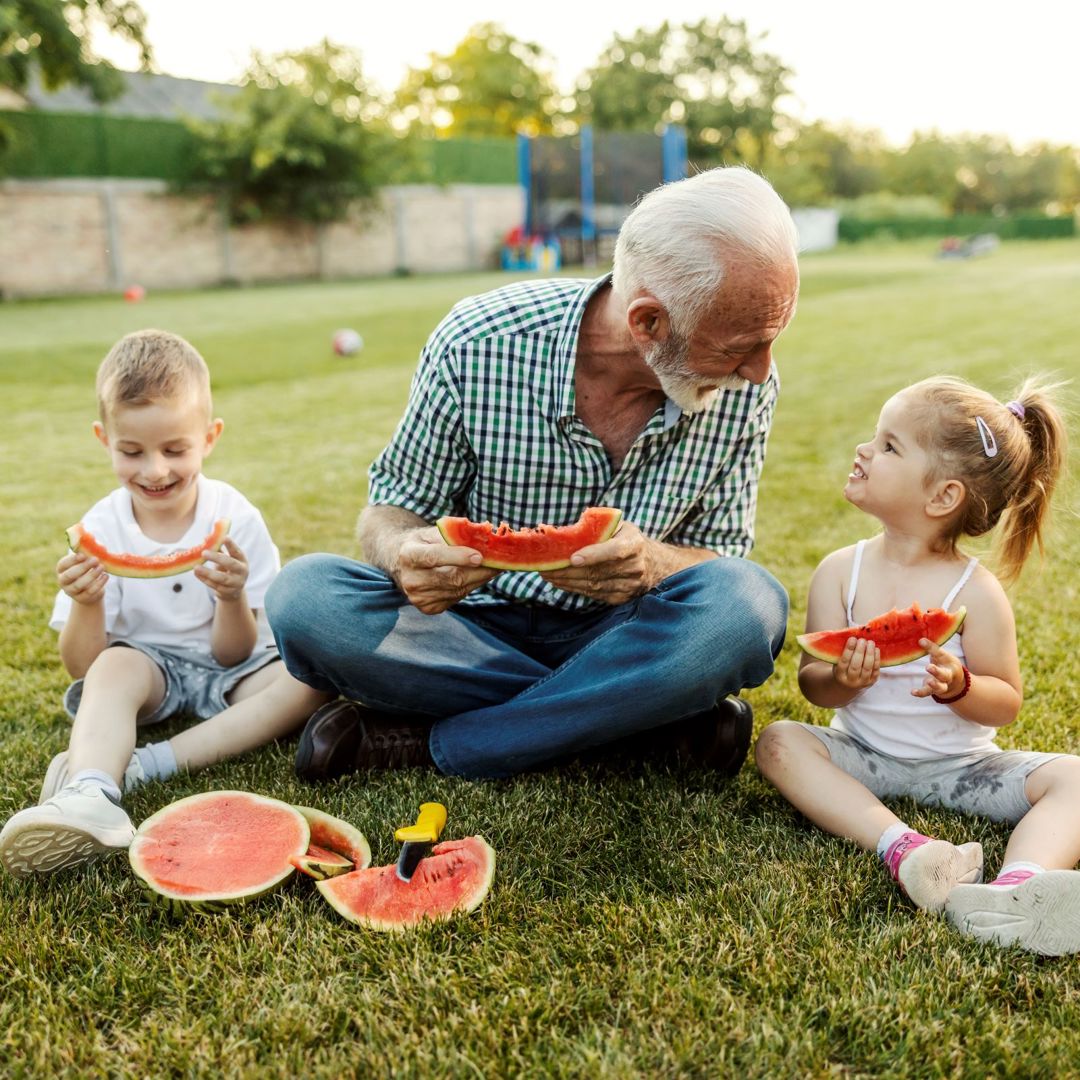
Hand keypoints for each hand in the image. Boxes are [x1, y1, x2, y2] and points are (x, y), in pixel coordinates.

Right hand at [57, 551, 106, 605]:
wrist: (91, 590)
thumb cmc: (88, 570)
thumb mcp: (87, 561)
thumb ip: (91, 553)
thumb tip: (102, 547)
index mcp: (61, 569)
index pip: (63, 564)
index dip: (72, 560)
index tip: (84, 555)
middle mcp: (63, 581)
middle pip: (69, 575)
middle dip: (83, 567)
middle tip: (96, 560)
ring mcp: (71, 591)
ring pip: (78, 585)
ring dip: (91, 575)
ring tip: (102, 567)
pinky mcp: (81, 598)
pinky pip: (89, 592)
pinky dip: (99, 584)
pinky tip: (106, 576)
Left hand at [194, 536, 248, 601]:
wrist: (234, 590)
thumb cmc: (228, 570)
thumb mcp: (226, 559)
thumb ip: (218, 549)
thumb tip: (206, 538)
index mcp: (242, 560)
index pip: (237, 551)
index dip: (231, 545)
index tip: (224, 537)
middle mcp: (242, 571)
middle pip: (230, 564)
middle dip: (217, 557)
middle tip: (203, 552)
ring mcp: (236, 583)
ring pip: (222, 578)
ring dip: (208, 572)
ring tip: (196, 567)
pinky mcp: (228, 592)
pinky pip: (215, 585)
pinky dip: (205, 579)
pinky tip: (196, 573)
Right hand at [393, 526, 499, 614]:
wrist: (400, 562)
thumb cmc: (422, 543)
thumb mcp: (432, 532)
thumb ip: (453, 533)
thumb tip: (483, 535)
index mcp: (408, 555)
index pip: (434, 557)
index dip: (458, 557)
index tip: (480, 556)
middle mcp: (411, 580)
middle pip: (451, 578)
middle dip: (480, 570)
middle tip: (500, 561)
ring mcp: (418, 597)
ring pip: (459, 590)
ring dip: (480, 579)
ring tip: (494, 567)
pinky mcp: (428, 608)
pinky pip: (458, 598)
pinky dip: (472, 586)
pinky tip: (479, 576)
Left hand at [539, 520, 659, 604]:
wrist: (652, 563)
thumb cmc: (625, 538)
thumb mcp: (617, 525)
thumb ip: (596, 525)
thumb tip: (561, 531)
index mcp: (634, 543)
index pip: (615, 551)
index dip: (594, 555)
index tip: (572, 558)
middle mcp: (635, 567)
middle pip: (598, 572)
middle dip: (568, 571)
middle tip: (545, 567)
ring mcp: (630, 585)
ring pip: (593, 586)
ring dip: (567, 581)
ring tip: (547, 575)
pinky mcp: (621, 598)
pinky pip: (594, 594)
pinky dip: (574, 588)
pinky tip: (560, 582)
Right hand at [832, 636, 879, 689]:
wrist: (849, 685)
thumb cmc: (843, 668)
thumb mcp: (837, 662)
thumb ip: (841, 652)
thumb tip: (848, 635)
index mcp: (840, 675)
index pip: (844, 662)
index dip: (848, 650)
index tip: (852, 639)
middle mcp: (851, 681)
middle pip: (856, 666)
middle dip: (860, 651)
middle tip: (862, 640)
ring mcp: (862, 682)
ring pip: (867, 668)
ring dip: (869, 654)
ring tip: (870, 642)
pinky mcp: (872, 681)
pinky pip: (875, 670)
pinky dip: (876, 659)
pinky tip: (876, 649)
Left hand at [911, 639, 964, 698]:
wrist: (954, 680)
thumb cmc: (945, 663)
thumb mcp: (942, 655)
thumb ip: (932, 649)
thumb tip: (920, 640)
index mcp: (950, 664)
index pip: (941, 655)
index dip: (932, 649)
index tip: (922, 641)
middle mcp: (947, 676)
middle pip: (944, 675)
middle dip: (937, 671)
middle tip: (929, 667)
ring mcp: (940, 685)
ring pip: (939, 687)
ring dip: (934, 685)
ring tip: (929, 682)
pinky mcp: (932, 690)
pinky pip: (927, 693)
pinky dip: (921, 693)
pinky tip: (913, 692)